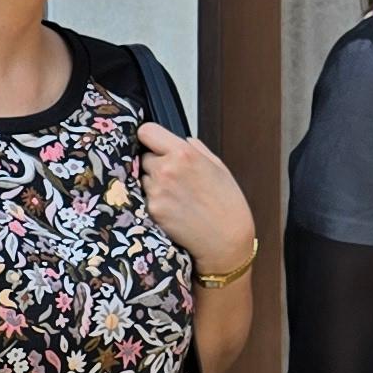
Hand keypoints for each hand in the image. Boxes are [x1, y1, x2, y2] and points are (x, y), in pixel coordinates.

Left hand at [139, 121, 260, 279]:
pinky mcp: (152, 210)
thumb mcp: (219, 167)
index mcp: (184, 153)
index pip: (147, 131)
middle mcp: (166, 169)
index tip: (155, 144)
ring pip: (143, 178)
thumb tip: (181, 141)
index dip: (151, 137)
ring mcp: (156, 191)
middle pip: (144, 156)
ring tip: (177, 195)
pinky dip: (156, 201)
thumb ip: (197, 149)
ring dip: (154, 183)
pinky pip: (146, 198)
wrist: (226, 241)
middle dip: (156, 163)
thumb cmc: (228, 205)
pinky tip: (174, 208)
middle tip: (174, 177)